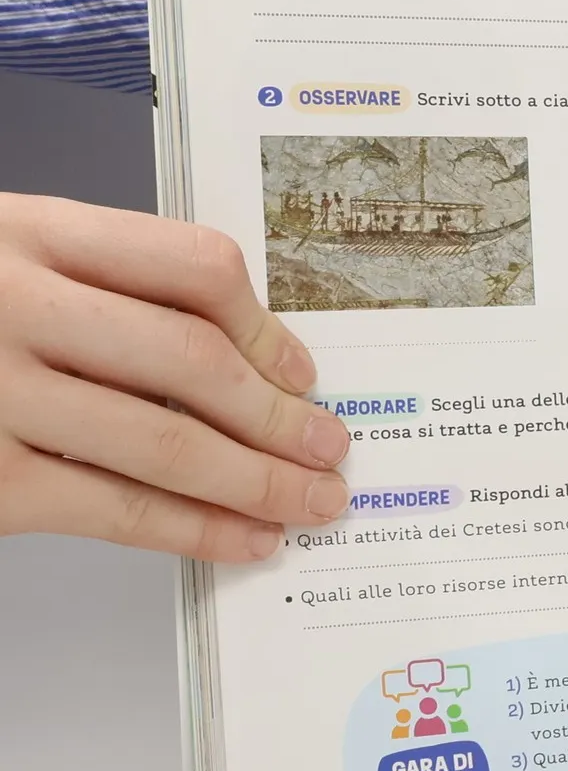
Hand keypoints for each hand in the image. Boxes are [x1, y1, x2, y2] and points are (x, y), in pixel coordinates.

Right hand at [0, 194, 349, 560]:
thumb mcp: (3, 257)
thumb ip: (100, 285)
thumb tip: (248, 357)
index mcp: (26, 230)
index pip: (190, 265)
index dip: (267, 326)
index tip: (303, 370)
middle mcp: (11, 304)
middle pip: (193, 361)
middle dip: (281, 417)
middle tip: (331, 448)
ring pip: (167, 444)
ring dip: (260, 482)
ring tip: (313, 502)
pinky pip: (115, 510)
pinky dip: (196, 532)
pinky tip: (245, 541)